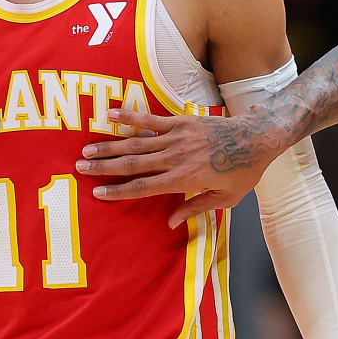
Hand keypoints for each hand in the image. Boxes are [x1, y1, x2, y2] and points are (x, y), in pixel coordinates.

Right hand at [78, 108, 276, 226]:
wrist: (257, 138)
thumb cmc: (243, 172)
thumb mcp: (224, 199)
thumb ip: (195, 209)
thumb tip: (170, 224)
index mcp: (184, 180)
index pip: (144, 187)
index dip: (119, 191)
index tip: (98, 193)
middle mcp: (176, 158)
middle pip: (133, 164)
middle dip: (104, 167)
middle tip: (80, 168)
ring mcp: (177, 138)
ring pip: (136, 143)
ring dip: (109, 146)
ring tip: (87, 149)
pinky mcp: (181, 122)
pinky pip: (150, 119)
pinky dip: (128, 116)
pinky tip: (108, 114)